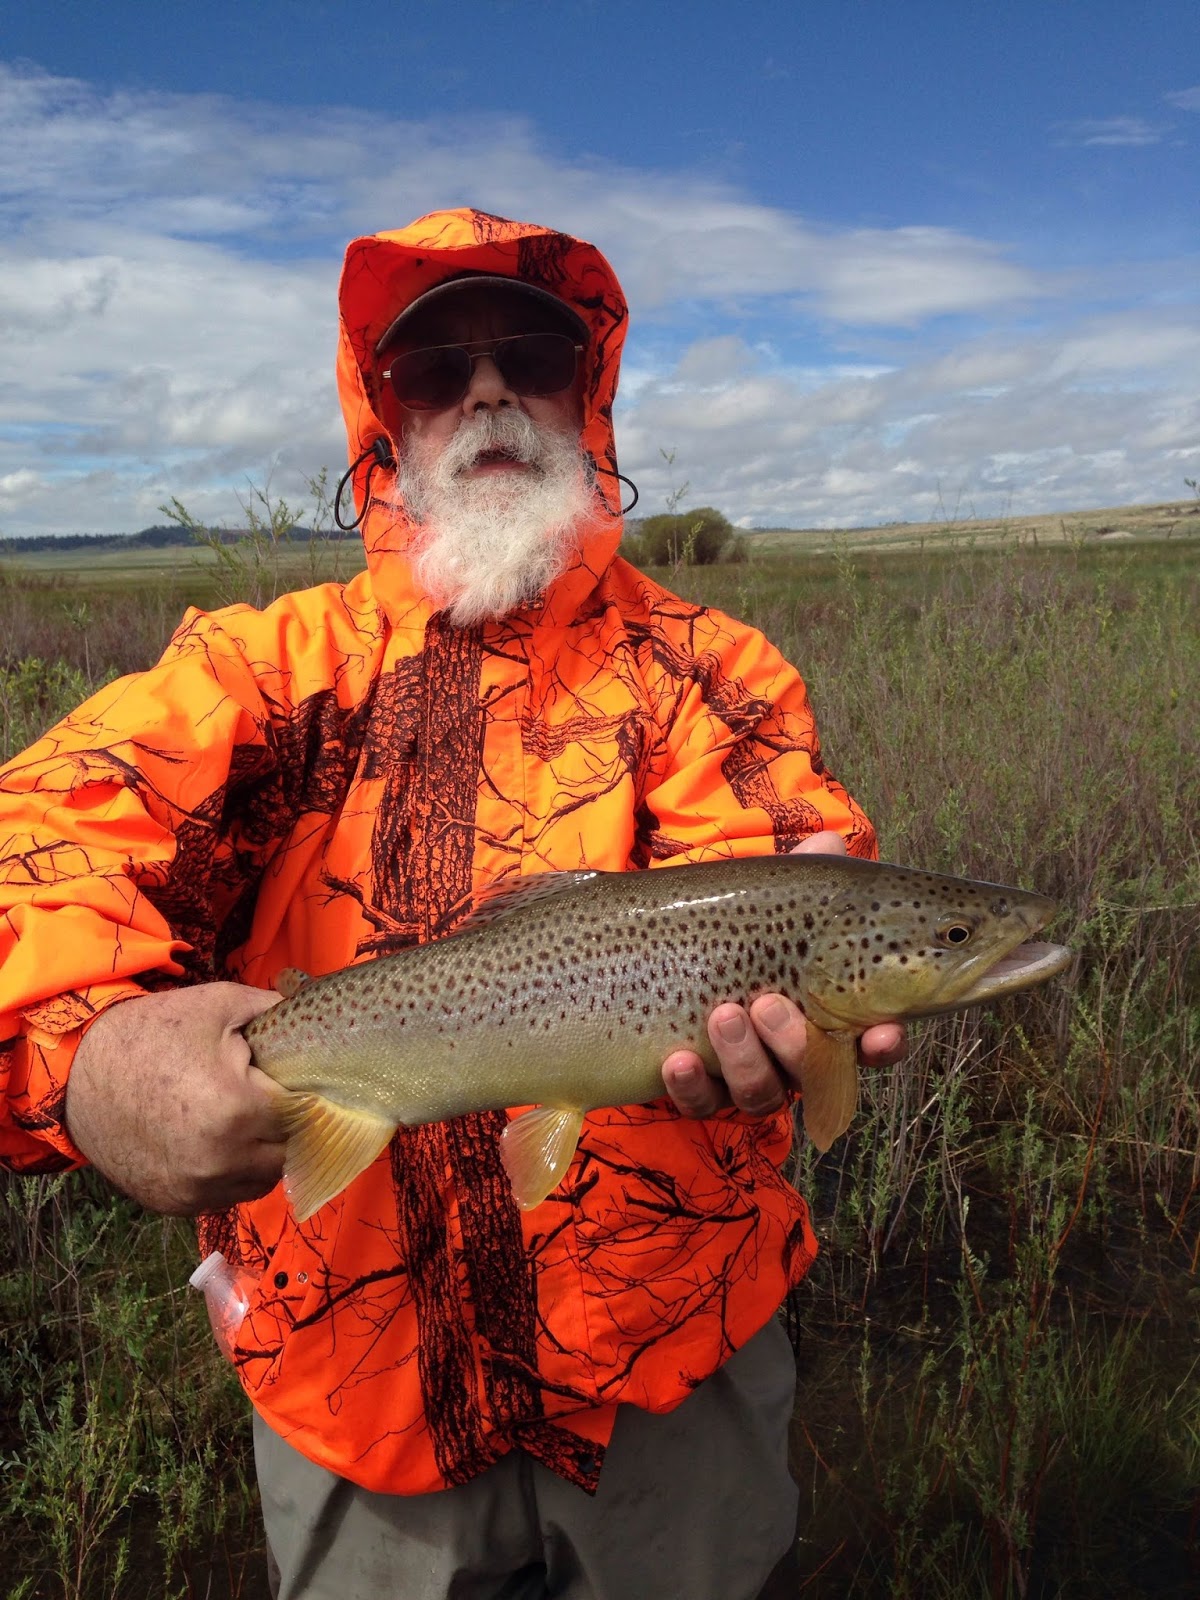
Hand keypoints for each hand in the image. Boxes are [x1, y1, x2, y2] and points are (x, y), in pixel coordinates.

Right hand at [65, 982, 286, 1214]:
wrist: (77, 1076)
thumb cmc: (152, 1034)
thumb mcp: (219, 1005)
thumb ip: (275, 1010)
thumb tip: (312, 1013)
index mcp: (237, 1109)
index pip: (303, 1114)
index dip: (301, 1094)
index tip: (292, 1081)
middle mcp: (220, 1160)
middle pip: (288, 1152)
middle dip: (285, 1127)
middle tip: (267, 1100)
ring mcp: (196, 1189)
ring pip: (262, 1181)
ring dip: (262, 1155)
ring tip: (242, 1121)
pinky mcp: (175, 1205)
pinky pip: (226, 1195)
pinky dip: (230, 1174)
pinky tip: (216, 1142)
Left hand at [662, 832, 907, 1118]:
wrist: (653, 953)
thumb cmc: (733, 924)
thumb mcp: (766, 897)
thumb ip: (800, 875)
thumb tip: (828, 839)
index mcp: (827, 1012)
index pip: (873, 1041)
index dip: (884, 1045)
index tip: (882, 1033)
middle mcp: (794, 1053)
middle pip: (814, 1072)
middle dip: (797, 1044)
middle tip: (769, 1004)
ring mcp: (747, 1075)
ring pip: (761, 1093)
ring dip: (744, 1058)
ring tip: (722, 1014)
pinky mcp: (698, 1089)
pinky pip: (699, 1104)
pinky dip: (690, 1086)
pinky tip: (676, 1061)